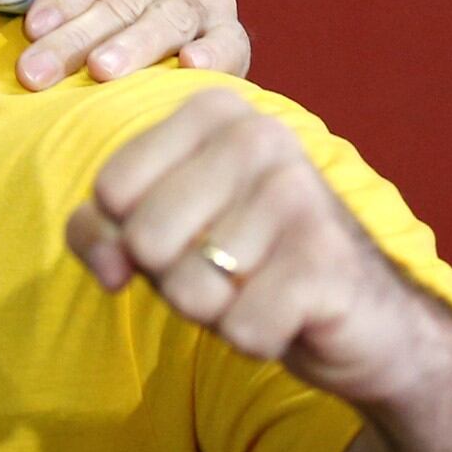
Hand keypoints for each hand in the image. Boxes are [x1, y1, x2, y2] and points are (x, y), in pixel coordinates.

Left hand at [15, 0, 245, 87]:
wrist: (142, 56)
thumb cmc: (81, 26)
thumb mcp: (54, 3)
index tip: (33, 25)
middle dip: (76, 34)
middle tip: (38, 71)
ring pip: (171, 17)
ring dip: (133, 46)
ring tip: (100, 71)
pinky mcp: (232, 37)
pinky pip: (228, 42)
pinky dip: (211, 53)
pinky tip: (188, 66)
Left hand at [65, 89, 451, 405]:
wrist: (353, 315)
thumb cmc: (240, 262)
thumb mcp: (155, 235)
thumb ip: (98, 232)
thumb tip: (111, 267)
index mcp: (213, 112)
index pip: (111, 191)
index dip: (128, 237)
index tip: (182, 236)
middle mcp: (260, 135)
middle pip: (144, 240)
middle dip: (172, 279)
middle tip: (224, 270)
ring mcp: (300, 193)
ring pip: (189, 290)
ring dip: (216, 312)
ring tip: (258, 288)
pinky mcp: (327, 257)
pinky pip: (239, 328)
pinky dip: (253, 339)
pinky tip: (289, 316)